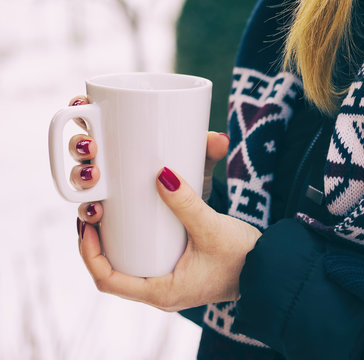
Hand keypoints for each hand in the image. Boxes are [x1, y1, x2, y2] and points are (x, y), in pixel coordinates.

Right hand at [67, 96, 228, 200]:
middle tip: (94, 148)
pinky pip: (89, 211)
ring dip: (78, 178)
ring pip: (79, 179)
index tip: (83, 102)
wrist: (195, 216)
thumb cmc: (190, 175)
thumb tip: (221, 140)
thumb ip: (210, 149)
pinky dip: (86, 212)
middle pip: (80, 147)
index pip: (91, 115)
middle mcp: (107, 160)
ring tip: (96, 180)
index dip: (78, 105)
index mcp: (121, 135)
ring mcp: (106, 188)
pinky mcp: (110, 213)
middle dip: (78, 145)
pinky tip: (93, 213)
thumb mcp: (201, 161)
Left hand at [68, 96, 259, 310]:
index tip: (89, 223)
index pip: (108, 281)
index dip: (90, 252)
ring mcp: (171, 283)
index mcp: (163, 291)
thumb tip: (162, 175)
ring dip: (115, 242)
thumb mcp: (213, 229)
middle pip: (113, 272)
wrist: (271, 269)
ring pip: (129, 267)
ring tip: (110, 212)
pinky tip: (136, 220)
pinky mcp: (181, 271)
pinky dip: (136, 242)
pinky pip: (147, 261)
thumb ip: (188, 202)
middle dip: (98, 242)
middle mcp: (162, 292)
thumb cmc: (245, 258)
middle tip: (97, 210)